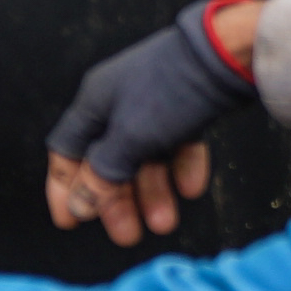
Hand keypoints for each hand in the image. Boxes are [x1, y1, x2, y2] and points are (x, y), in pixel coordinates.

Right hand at [43, 0, 264, 246]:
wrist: (226, 55)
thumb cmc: (170, 91)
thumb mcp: (130, 138)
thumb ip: (103, 173)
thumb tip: (78, 203)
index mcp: (94, 104)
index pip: (66, 152)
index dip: (64, 188)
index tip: (69, 222)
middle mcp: (118, 103)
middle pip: (108, 161)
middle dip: (116, 201)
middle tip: (128, 235)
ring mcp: (152, 104)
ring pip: (144, 157)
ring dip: (151, 192)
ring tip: (164, 223)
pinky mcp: (183, 107)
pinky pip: (174, 144)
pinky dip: (180, 168)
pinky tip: (190, 189)